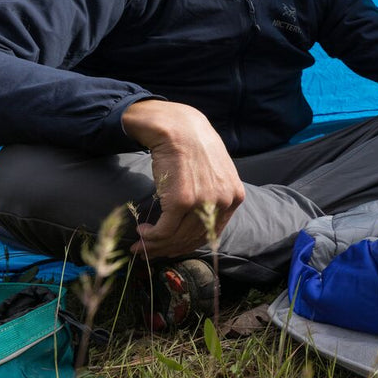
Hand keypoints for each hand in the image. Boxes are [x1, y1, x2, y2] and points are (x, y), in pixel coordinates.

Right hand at [122, 100, 245, 257]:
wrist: (178, 127)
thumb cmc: (192, 147)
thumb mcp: (215, 172)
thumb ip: (213, 196)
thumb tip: (195, 223)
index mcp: (235, 196)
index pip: (212, 233)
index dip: (189, 244)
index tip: (172, 247)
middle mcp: (223, 202)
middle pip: (193, 238)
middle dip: (169, 248)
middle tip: (150, 250)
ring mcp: (203, 202)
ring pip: (178, 237)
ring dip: (156, 244)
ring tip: (141, 243)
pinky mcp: (182, 201)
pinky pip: (165, 230)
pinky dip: (151, 236)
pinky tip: (143, 231)